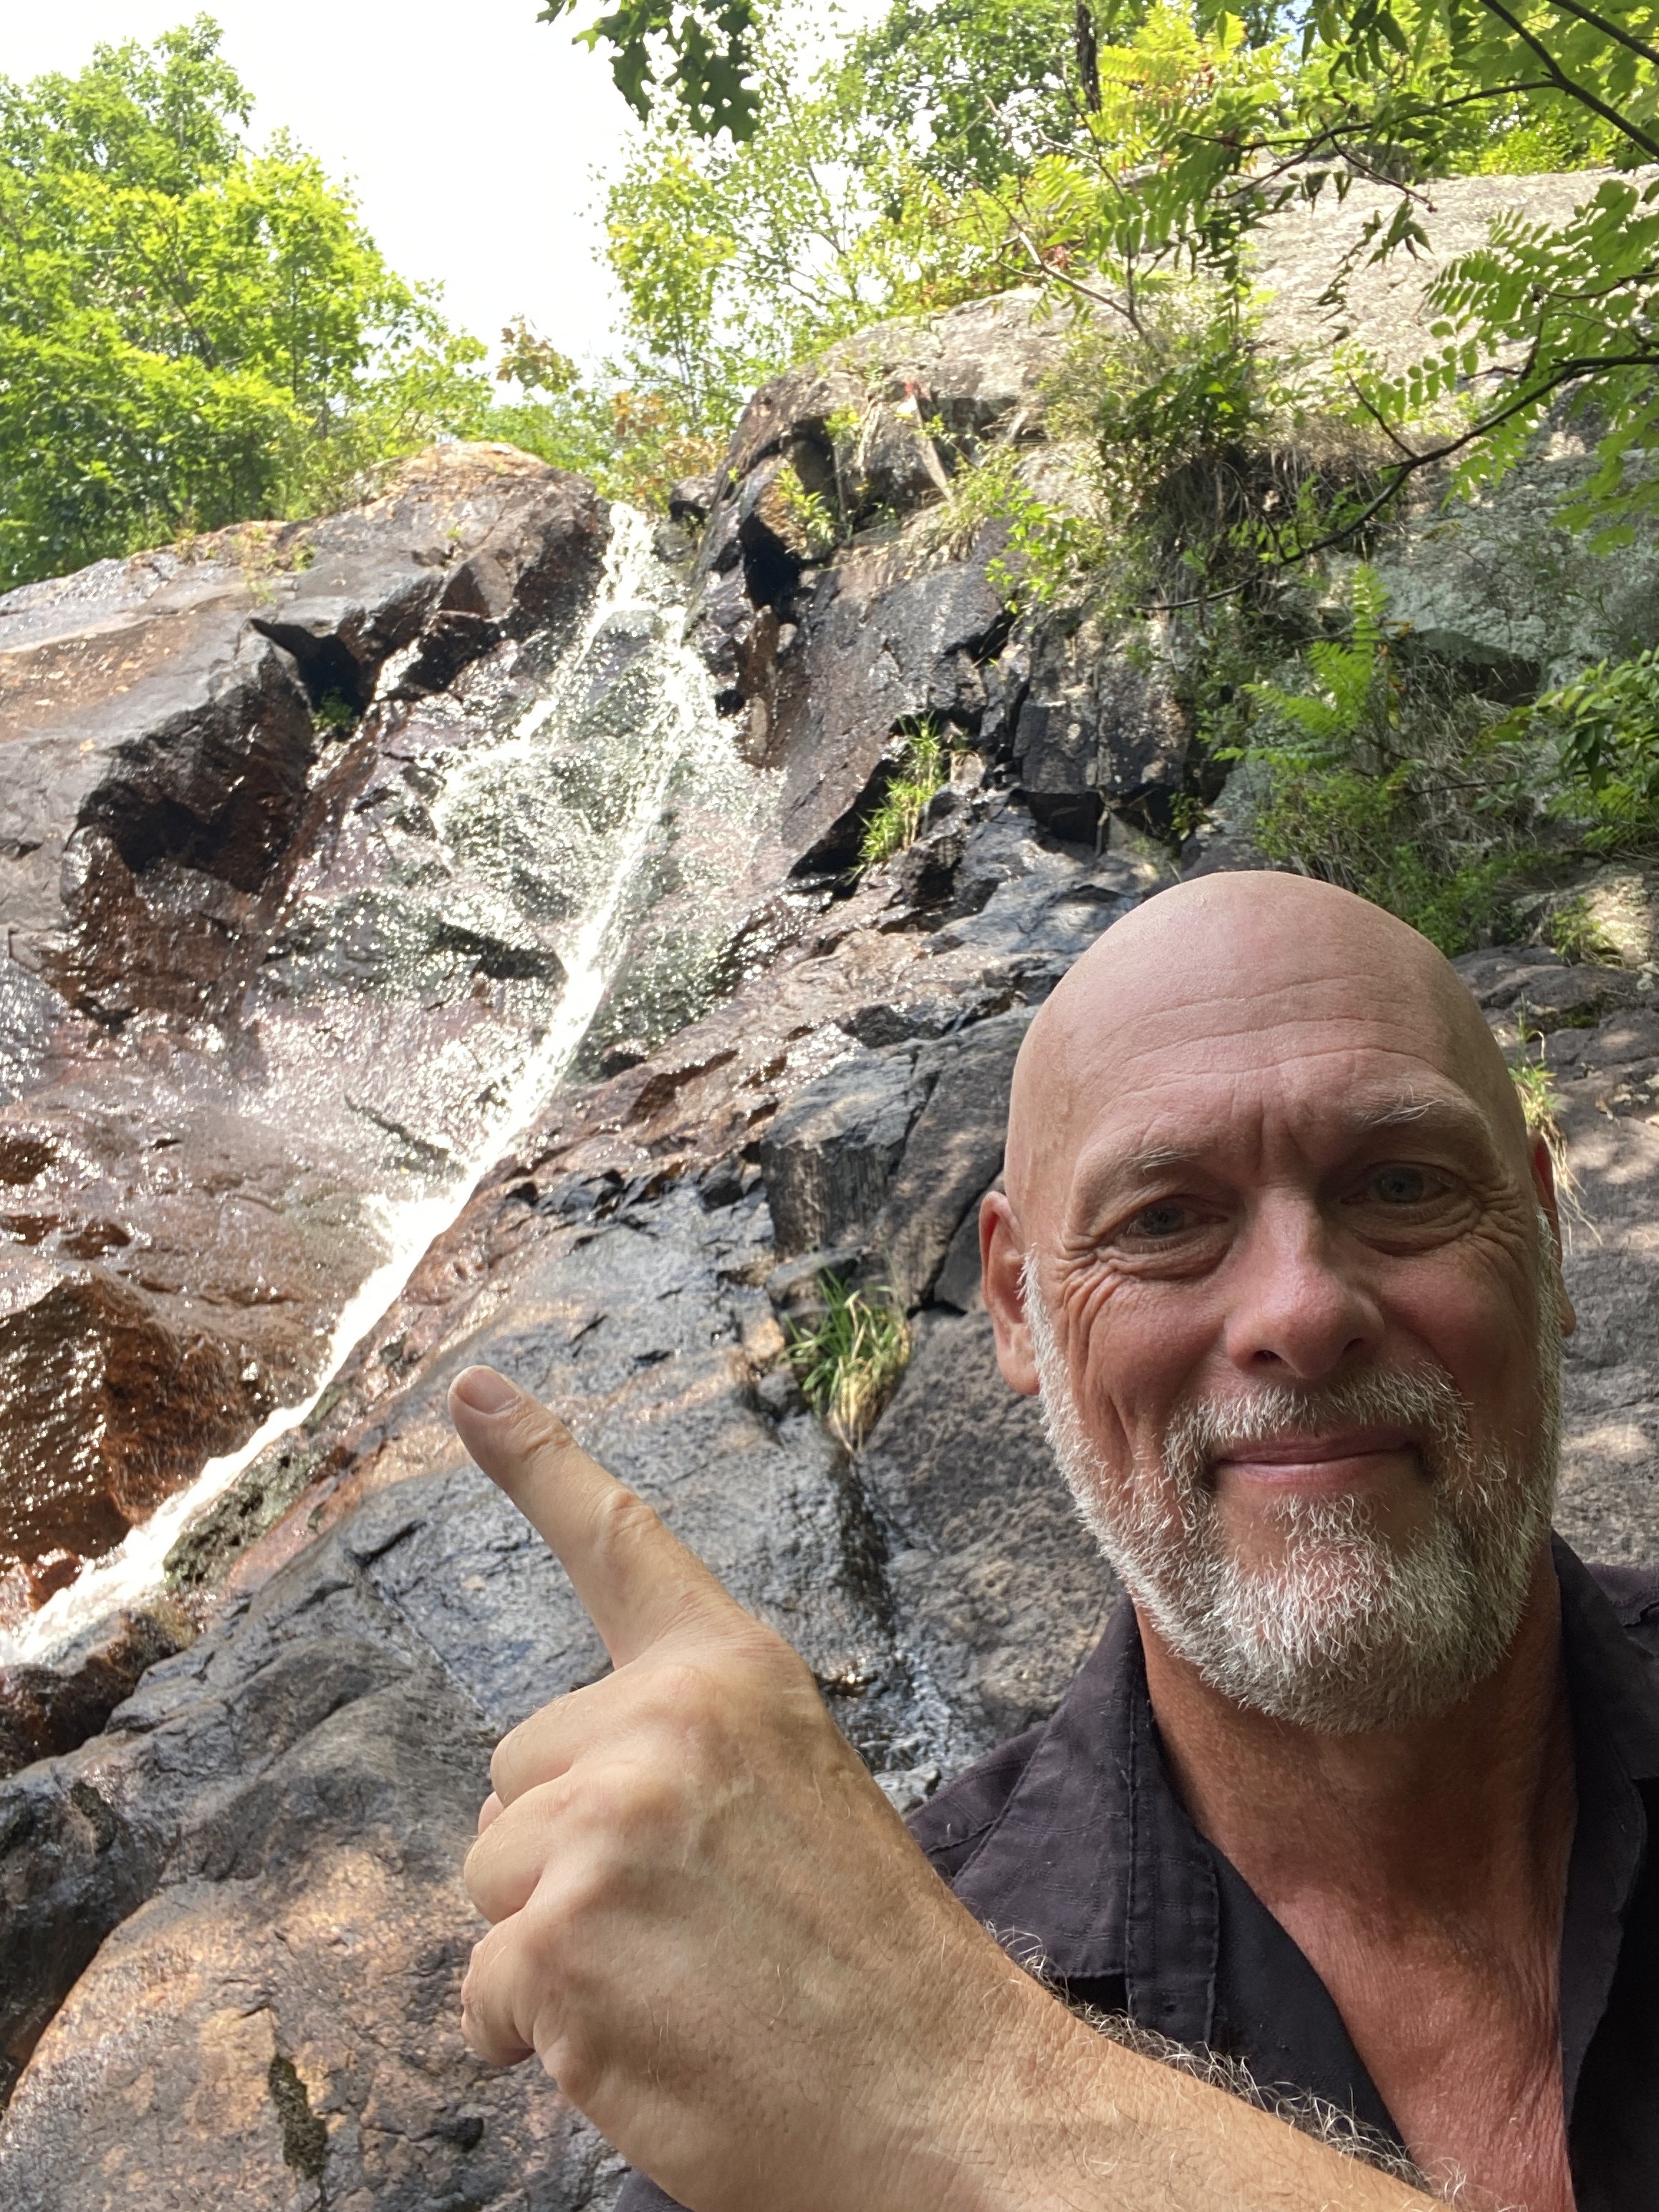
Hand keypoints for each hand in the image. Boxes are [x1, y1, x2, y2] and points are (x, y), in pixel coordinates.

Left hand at [448, 1364, 1030, 2211]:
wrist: (952, 2104)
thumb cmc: (877, 1967)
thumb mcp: (796, 1796)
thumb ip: (684, 1754)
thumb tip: (564, 1793)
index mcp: (731, 1671)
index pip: (617, 1542)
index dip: (534, 1459)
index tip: (471, 1388)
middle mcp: (660, 1721)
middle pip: (514, 1775)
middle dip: (567, 1854)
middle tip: (687, 1926)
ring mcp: (603, 1826)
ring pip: (490, 1881)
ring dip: (552, 1947)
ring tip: (675, 1985)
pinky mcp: (558, 1942)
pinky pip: (481, 1991)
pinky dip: (536, 2036)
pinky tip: (639, 2045)